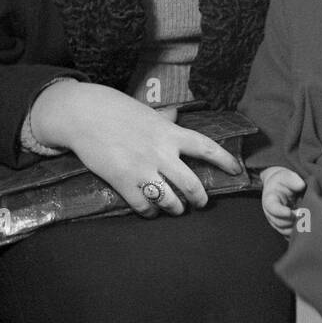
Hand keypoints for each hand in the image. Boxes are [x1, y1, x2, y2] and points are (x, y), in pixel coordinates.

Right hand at [28, 80, 243, 215]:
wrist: (83, 114)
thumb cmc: (116, 110)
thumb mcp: (147, 113)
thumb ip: (164, 120)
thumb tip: (175, 114)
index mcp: (171, 133)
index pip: (208, 148)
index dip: (226, 161)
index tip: (237, 171)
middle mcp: (162, 152)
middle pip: (192, 184)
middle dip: (200, 199)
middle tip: (201, 203)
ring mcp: (143, 168)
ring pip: (171, 200)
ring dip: (177, 209)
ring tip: (177, 209)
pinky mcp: (123, 181)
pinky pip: (144, 206)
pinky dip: (151, 212)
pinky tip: (151, 211)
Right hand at [260, 166, 306, 234]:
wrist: (280, 187)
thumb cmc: (283, 180)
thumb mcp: (285, 175)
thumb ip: (292, 179)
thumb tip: (301, 185)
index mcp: (269, 200)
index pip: (272, 208)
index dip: (280, 212)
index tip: (290, 212)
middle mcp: (271, 213)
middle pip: (279, 222)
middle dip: (292, 220)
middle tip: (304, 214)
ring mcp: (276, 221)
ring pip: (285, 230)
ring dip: (296, 227)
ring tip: (307, 220)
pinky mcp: (284, 227)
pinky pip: (289, 234)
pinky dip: (297, 233)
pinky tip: (306, 226)